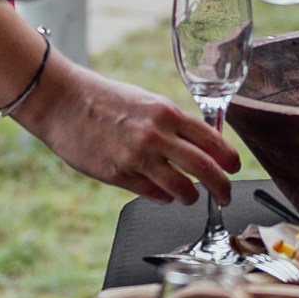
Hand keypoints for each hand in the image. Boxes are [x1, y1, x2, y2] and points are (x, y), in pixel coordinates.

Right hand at [11, 54, 237, 205]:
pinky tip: (161, 192)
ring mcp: (138, 158)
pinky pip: (154, 195)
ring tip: (188, 195)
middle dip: (221, 188)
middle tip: (225, 197)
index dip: (229, 159)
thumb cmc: (106, 100)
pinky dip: (163, 196)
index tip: (235, 168)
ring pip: (182, 190)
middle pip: (205, 169)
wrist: (64, 102)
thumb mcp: (147, 102)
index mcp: (167, 113)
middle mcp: (157, 136)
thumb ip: (173, 124)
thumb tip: (198, 146)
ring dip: (190, 196)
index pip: (212, 141)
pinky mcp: (119, 175)